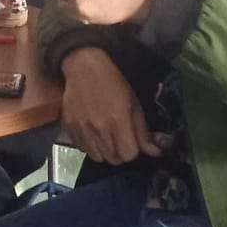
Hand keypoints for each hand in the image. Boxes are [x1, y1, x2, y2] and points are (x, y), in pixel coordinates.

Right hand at [59, 48, 160, 164]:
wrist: (83, 67)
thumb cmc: (113, 82)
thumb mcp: (134, 104)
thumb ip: (143, 131)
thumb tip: (157, 151)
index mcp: (118, 121)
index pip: (130, 155)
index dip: (133, 149)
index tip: (131, 140)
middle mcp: (99, 129)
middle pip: (114, 159)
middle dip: (120, 152)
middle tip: (119, 138)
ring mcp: (82, 129)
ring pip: (97, 158)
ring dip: (104, 152)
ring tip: (105, 137)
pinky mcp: (69, 127)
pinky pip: (82, 149)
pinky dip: (89, 146)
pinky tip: (92, 133)